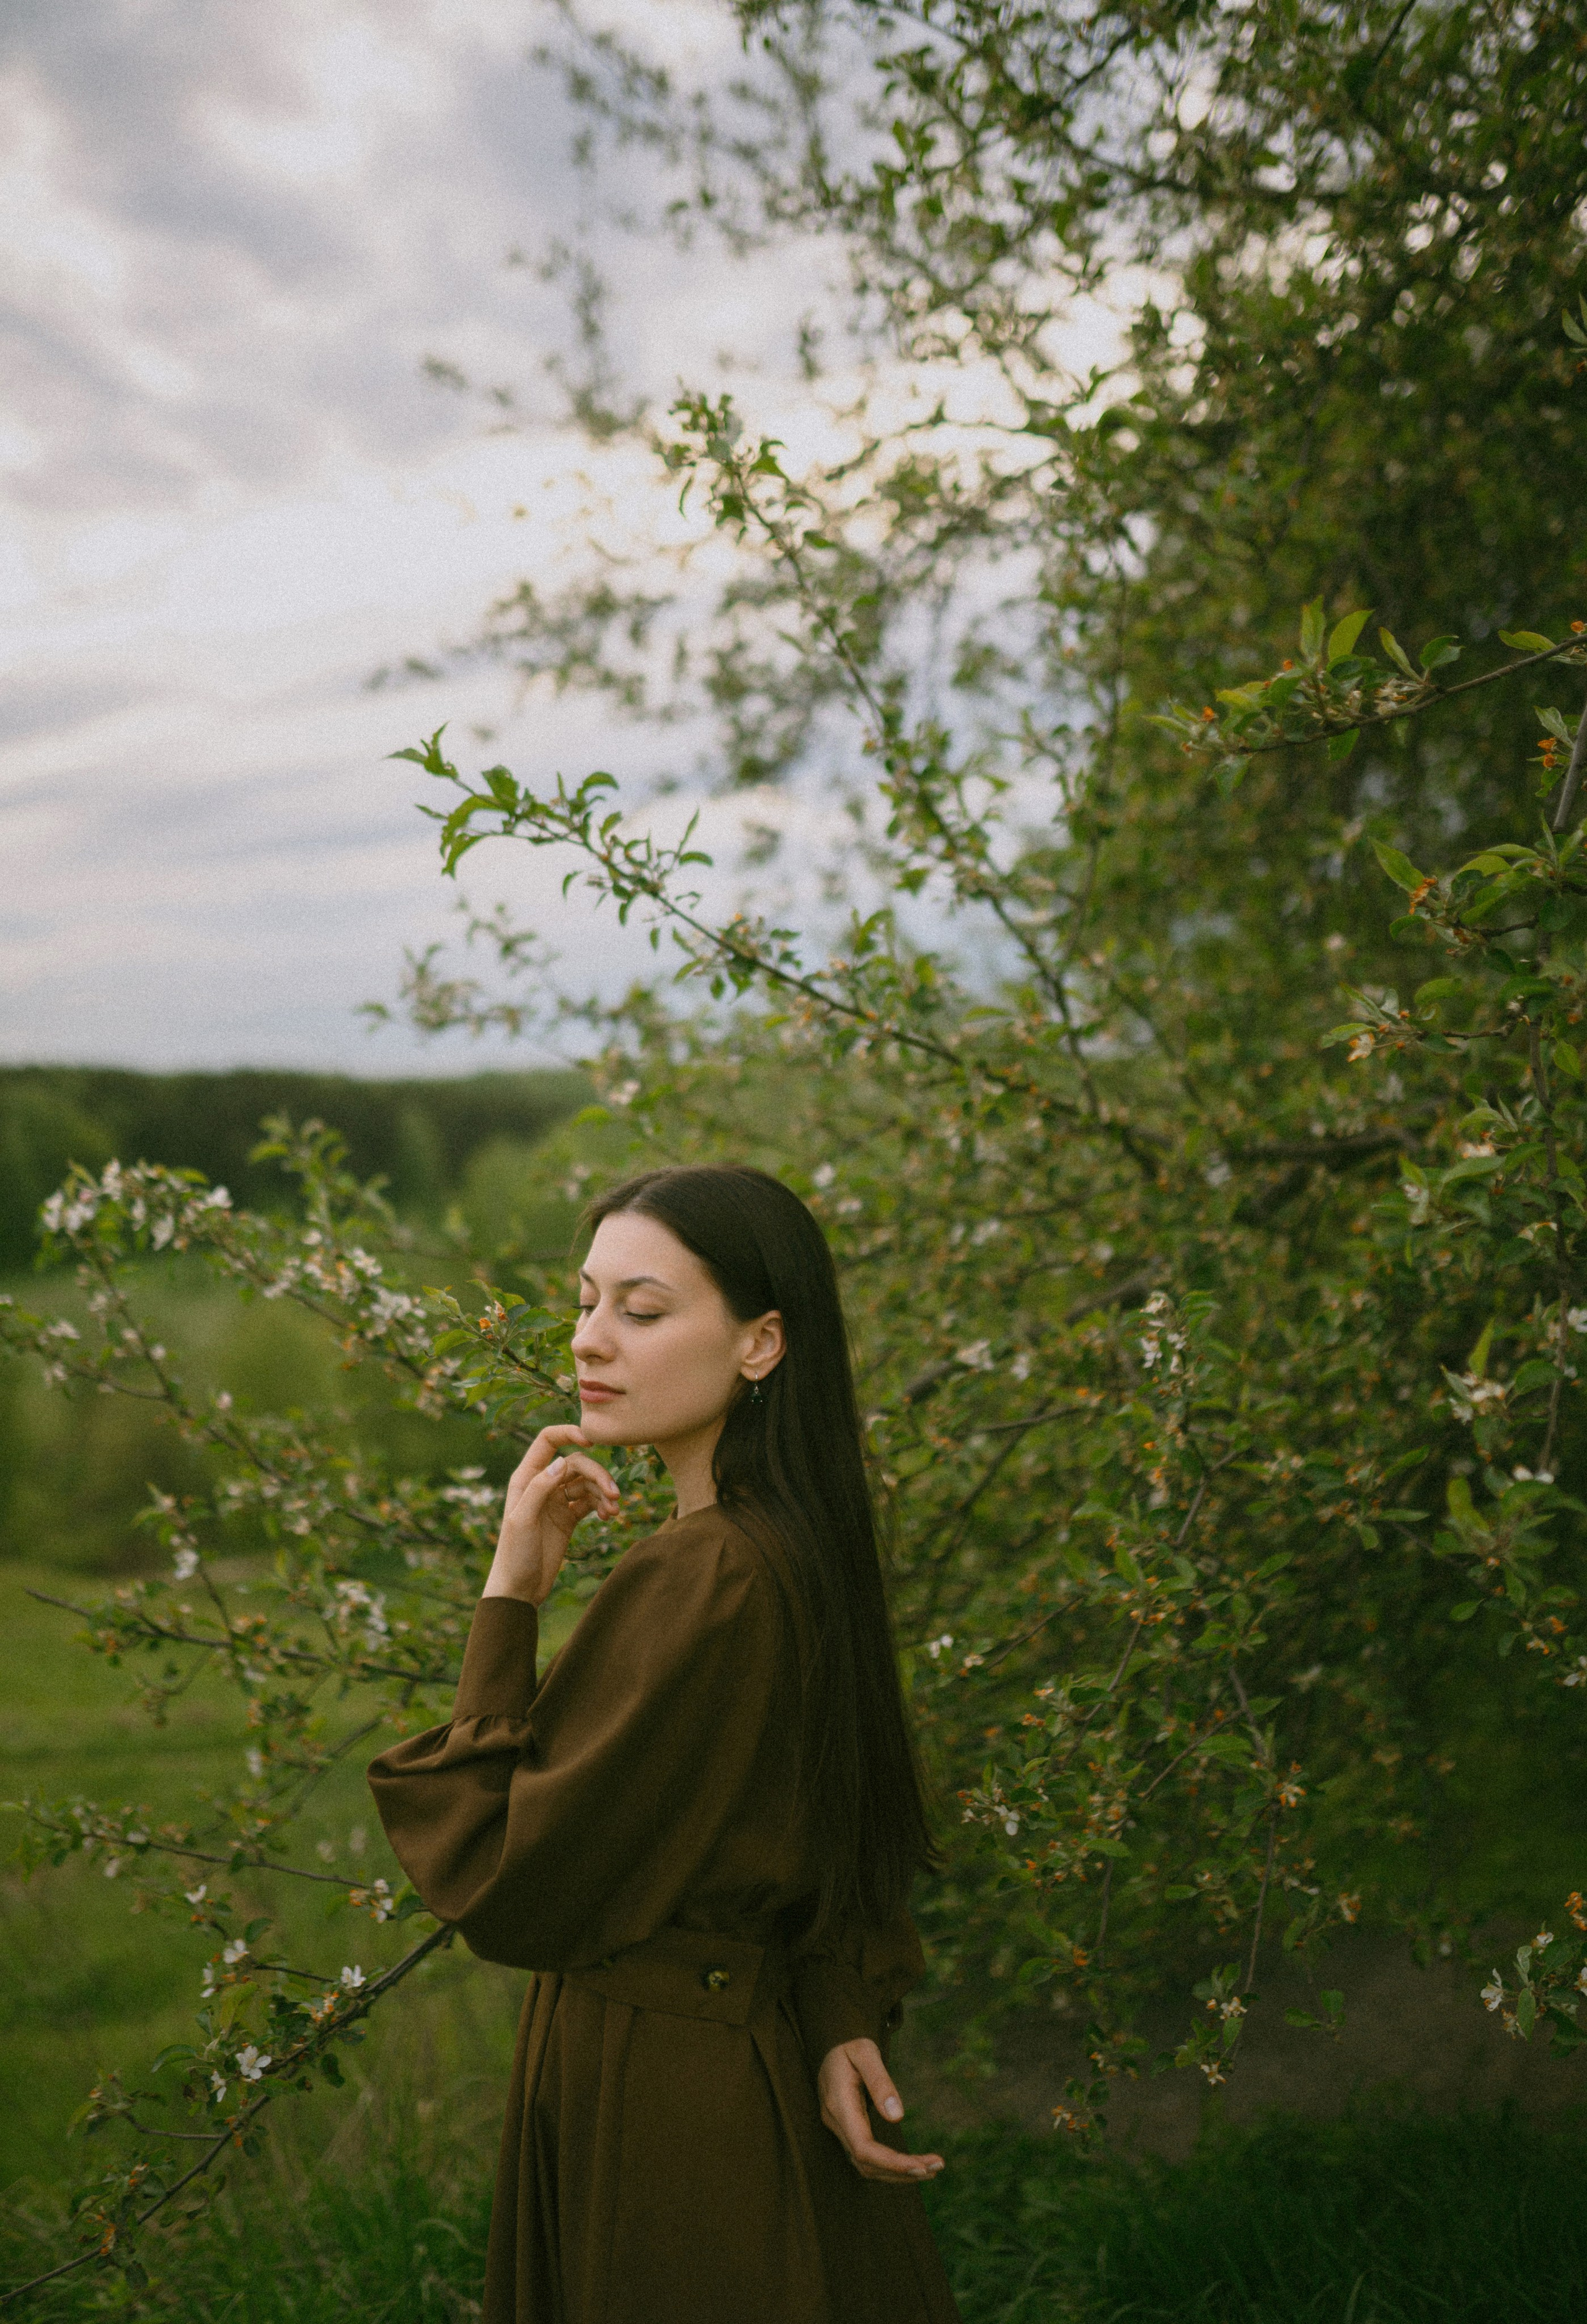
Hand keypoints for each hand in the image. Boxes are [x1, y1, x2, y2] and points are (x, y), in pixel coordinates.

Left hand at [482, 1425, 618, 1606]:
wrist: (519, 1590)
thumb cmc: (513, 1555)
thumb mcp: (521, 1520)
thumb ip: (539, 1489)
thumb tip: (562, 1461)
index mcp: (526, 1478)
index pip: (548, 1441)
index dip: (569, 1433)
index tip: (592, 1440)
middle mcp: (542, 1485)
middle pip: (577, 1464)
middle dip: (598, 1475)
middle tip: (615, 1495)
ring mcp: (557, 1501)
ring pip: (587, 1483)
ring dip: (604, 1492)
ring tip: (614, 1511)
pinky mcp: (569, 1518)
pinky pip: (591, 1502)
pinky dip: (602, 1505)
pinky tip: (609, 1517)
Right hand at [816, 2039, 943, 2184]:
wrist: (831, 2047)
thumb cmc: (851, 2046)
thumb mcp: (865, 2052)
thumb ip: (880, 2082)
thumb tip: (897, 2117)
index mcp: (839, 2105)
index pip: (863, 2148)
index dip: (891, 2163)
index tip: (922, 2167)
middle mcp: (836, 2123)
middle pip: (866, 2163)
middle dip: (900, 2171)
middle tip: (936, 2168)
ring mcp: (839, 2130)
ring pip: (866, 2166)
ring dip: (897, 2173)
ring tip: (931, 2169)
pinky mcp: (847, 2131)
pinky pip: (867, 2158)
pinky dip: (889, 2166)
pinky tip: (911, 2164)